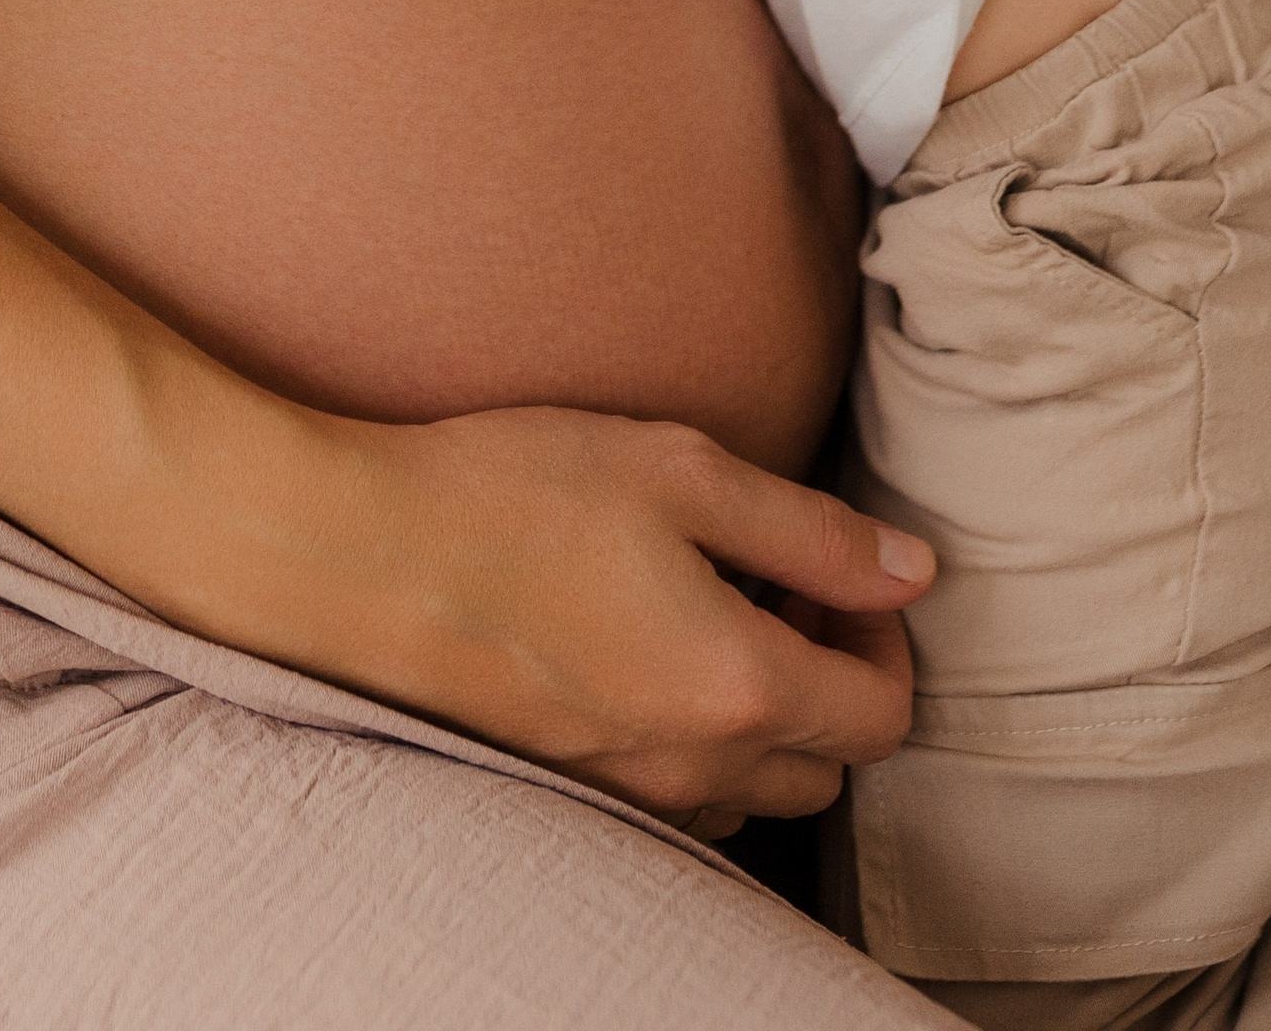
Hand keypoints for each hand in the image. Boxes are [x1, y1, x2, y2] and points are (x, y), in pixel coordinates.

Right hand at [311, 405, 926, 823]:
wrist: (358, 555)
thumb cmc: (514, 493)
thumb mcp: (680, 472)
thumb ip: (811, 531)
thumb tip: (912, 572)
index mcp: (740, 686)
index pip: (883, 715)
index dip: (884, 636)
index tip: (831, 569)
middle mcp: (694, 766)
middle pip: (829, 765)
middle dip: (830, 676)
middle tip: (773, 581)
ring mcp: (626, 792)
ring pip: (753, 791)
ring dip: (765, 716)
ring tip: (702, 608)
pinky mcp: (569, 788)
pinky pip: (677, 798)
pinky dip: (694, 742)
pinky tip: (637, 649)